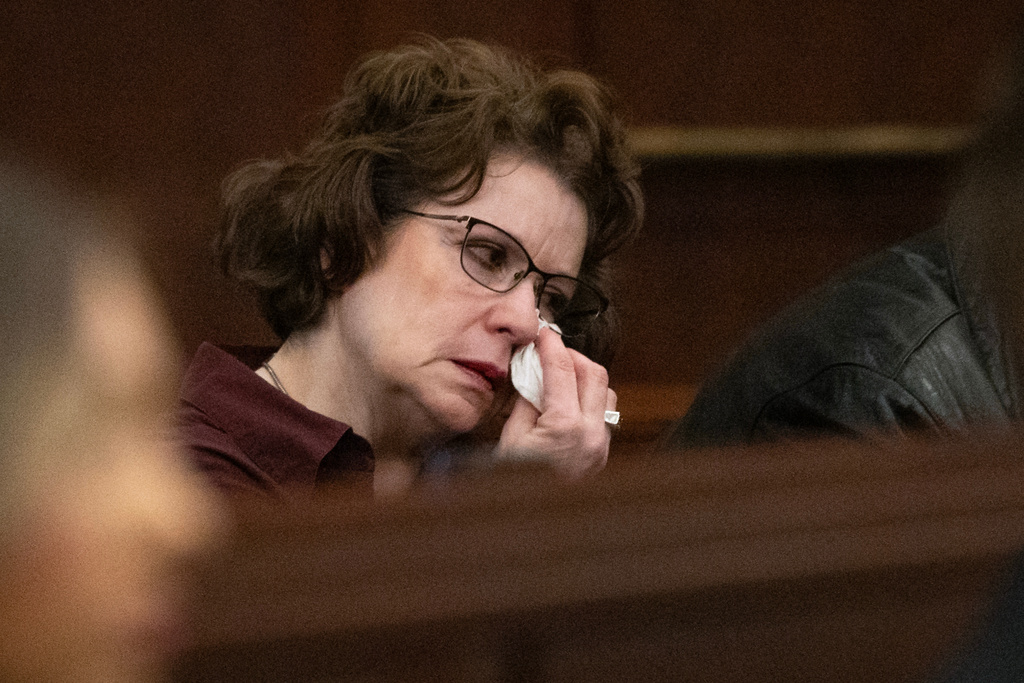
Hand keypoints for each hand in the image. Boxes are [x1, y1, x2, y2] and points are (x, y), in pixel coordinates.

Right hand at [496, 326, 616, 478]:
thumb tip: (534, 373)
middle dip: (573, 356)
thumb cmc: (516, 482)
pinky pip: (604, 415)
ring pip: (607, 392)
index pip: (563, 369)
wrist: (534, 525)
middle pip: (594, 373)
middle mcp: (591, 433)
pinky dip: (589, 400)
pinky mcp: (603, 453)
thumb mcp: (512, 438)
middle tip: (551, 353)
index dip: (552, 345)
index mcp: (564, 426)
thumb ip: (527, 401)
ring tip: (560, 378)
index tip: (543, 333)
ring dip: (586, 378)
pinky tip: (568, 404)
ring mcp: (601, 444)